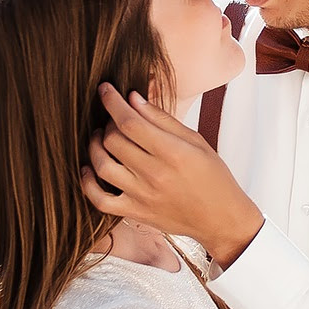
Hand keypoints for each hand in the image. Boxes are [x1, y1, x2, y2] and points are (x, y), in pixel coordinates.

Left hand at [84, 83, 262, 268]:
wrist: (221, 219)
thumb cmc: (213, 177)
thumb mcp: (195, 141)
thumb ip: (162, 119)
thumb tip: (133, 99)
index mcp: (173, 152)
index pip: (131, 122)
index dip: (113, 102)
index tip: (105, 89)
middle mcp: (155, 174)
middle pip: (113, 141)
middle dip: (108, 123)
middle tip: (115, 120)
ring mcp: (142, 196)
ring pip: (102, 166)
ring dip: (95, 147)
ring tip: (101, 139)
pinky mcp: (135, 213)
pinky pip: (100, 200)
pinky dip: (88, 183)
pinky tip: (90, 169)